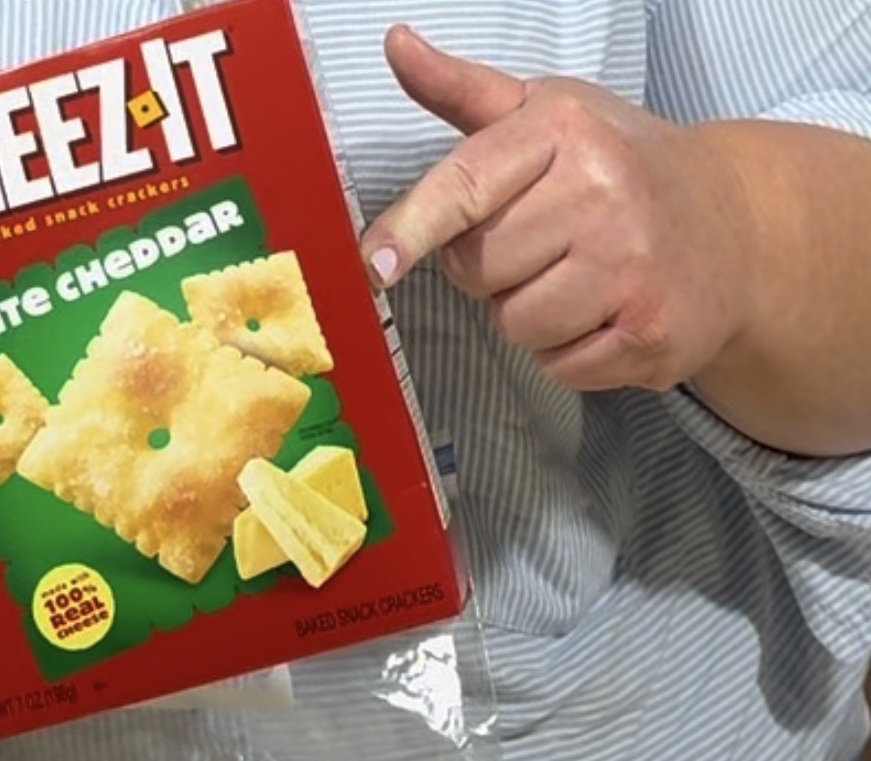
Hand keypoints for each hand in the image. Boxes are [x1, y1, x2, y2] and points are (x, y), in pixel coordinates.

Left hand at [360, 27, 754, 393]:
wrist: (734, 227)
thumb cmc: (619, 168)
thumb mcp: (550, 114)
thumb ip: (467, 94)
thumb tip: (396, 45)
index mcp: (566, 131)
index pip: (468, 184)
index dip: (414, 227)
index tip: (374, 264)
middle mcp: (603, 193)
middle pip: (478, 270)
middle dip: (493, 271)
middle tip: (547, 245)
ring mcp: (632, 267)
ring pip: (515, 326)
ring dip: (533, 318)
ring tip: (580, 281)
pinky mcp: (650, 332)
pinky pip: (560, 368)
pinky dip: (572, 353)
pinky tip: (607, 313)